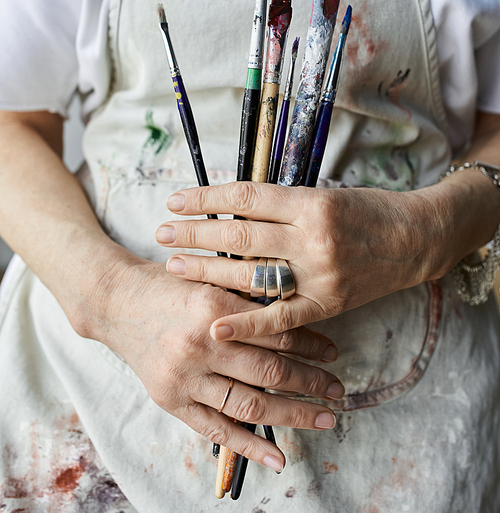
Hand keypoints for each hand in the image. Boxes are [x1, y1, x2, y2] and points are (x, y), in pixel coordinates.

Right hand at [98, 255, 344, 470]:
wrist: (116, 301)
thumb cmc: (169, 285)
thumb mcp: (210, 278)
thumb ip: (247, 299)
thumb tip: (299, 315)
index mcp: (214, 306)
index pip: (276, 330)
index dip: (310, 343)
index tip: (332, 352)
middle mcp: (201, 343)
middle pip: (270, 370)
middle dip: (311, 382)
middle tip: (338, 390)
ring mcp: (184, 376)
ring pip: (250, 403)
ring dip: (293, 413)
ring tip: (323, 417)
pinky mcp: (170, 399)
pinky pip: (215, 429)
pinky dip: (249, 446)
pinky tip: (278, 456)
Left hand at [156, 181, 442, 340]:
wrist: (417, 238)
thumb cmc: (369, 210)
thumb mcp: (326, 194)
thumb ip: (283, 205)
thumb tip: (233, 209)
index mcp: (311, 203)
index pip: (246, 198)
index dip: (207, 199)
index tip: (176, 200)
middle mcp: (312, 238)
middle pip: (241, 235)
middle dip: (196, 234)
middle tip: (162, 233)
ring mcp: (320, 274)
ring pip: (253, 274)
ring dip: (209, 271)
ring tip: (175, 266)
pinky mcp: (328, 303)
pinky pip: (281, 318)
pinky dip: (248, 323)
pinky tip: (216, 324)